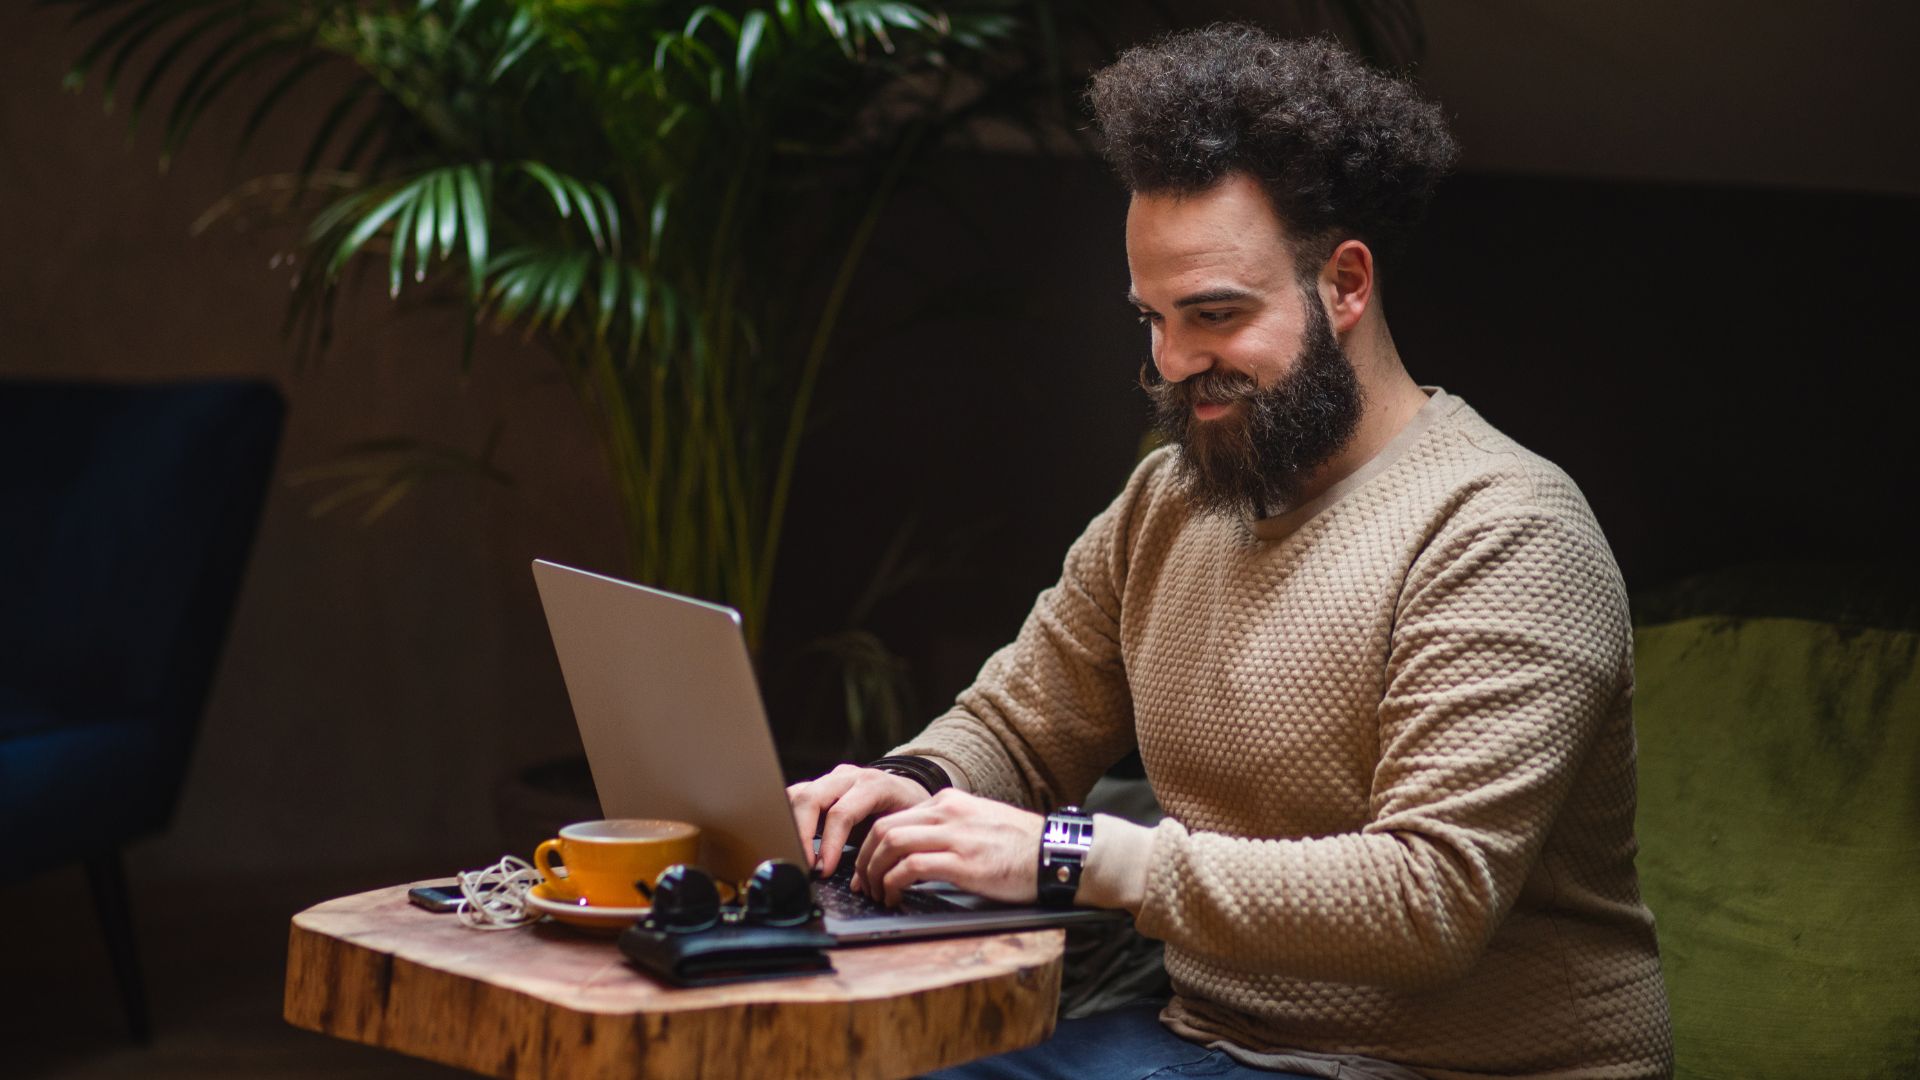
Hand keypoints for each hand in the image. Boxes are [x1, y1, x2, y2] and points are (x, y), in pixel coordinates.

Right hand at [786, 764, 931, 876]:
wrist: (908, 791)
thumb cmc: (906, 813)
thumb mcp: (901, 831)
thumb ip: (877, 854)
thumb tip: (856, 886)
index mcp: (873, 785)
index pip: (841, 813)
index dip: (828, 844)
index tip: (822, 870)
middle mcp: (848, 777)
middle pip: (811, 799)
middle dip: (801, 835)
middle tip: (804, 865)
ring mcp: (831, 778)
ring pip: (797, 795)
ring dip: (792, 826)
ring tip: (795, 855)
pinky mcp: (819, 785)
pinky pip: (795, 797)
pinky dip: (789, 819)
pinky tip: (793, 841)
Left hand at [852, 790, 1042, 906]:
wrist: (1056, 854)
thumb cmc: (1022, 846)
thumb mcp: (979, 823)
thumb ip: (949, 829)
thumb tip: (919, 851)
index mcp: (949, 802)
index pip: (894, 817)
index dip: (872, 846)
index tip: (867, 868)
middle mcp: (947, 812)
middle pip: (884, 829)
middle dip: (865, 860)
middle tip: (863, 884)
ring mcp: (955, 835)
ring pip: (891, 844)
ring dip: (875, 873)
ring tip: (876, 894)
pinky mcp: (963, 862)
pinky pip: (910, 867)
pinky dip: (893, 884)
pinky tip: (894, 898)